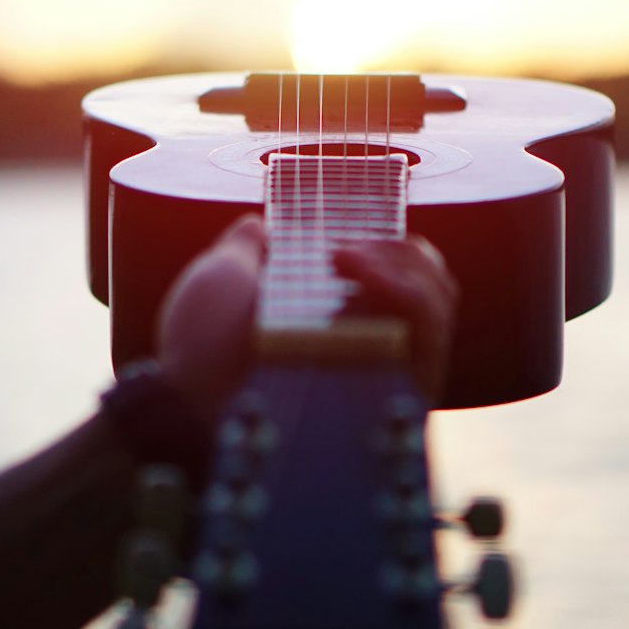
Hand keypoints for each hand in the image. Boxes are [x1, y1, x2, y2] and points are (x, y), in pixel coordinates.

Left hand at [157, 219, 458, 417]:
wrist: (190, 403)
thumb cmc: (199, 349)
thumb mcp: (220, 277)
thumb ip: (244, 248)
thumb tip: (261, 225)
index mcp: (337, 320)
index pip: (398, 274)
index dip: (391, 245)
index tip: (356, 228)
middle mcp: (372, 347)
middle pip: (430, 286)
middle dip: (401, 250)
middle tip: (346, 246)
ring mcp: (391, 372)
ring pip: (438, 304)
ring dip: (401, 264)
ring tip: (345, 256)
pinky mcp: (404, 396)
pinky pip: (432, 335)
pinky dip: (408, 295)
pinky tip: (360, 279)